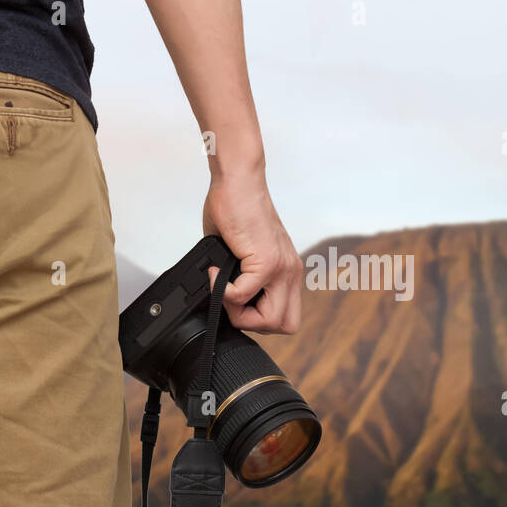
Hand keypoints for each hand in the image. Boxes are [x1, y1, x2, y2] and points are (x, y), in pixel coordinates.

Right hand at [202, 173, 302, 333]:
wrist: (238, 181)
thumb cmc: (236, 210)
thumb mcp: (246, 253)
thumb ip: (242, 277)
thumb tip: (224, 298)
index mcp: (288, 271)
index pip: (287, 317)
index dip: (259, 318)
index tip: (236, 301)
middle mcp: (291, 272)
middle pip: (284, 325)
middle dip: (251, 322)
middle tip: (230, 302)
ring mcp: (281, 268)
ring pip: (269, 320)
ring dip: (238, 312)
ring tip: (222, 289)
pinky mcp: (266, 261)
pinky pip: (242, 296)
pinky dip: (223, 291)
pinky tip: (215, 273)